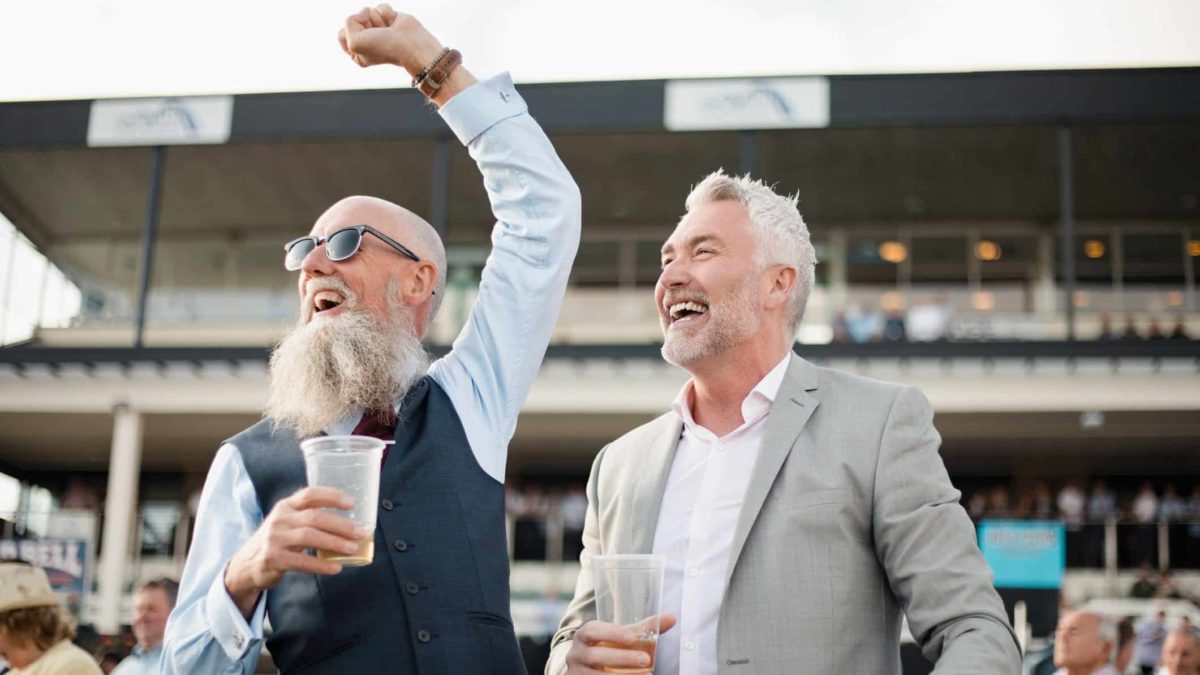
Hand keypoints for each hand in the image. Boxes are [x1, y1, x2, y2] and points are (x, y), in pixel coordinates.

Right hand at [223, 487, 369, 617]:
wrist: (247, 564)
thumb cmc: (277, 541)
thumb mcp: (287, 522)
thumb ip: (309, 518)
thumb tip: (349, 525)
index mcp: (286, 506)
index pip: (310, 494)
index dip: (332, 496)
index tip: (352, 503)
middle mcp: (280, 519)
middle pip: (314, 517)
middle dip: (341, 525)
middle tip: (361, 533)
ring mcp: (275, 539)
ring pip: (310, 537)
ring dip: (335, 543)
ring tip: (353, 549)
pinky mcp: (273, 559)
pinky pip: (302, 561)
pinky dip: (321, 565)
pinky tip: (336, 568)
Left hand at [338, 4, 444, 75]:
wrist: (411, 45)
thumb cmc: (384, 48)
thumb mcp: (354, 42)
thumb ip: (348, 22)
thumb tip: (366, 11)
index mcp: (355, 52)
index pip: (341, 34)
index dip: (351, 33)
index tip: (365, 41)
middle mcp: (366, 40)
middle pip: (353, 20)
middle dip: (365, 24)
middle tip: (378, 35)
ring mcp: (377, 29)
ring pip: (367, 11)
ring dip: (378, 19)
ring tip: (388, 30)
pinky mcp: (388, 19)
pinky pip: (380, 6)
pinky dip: (387, 13)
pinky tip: (394, 23)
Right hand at [566, 614, 676, 673]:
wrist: (585, 669)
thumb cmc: (607, 648)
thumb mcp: (621, 637)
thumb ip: (644, 628)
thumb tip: (672, 618)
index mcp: (585, 635)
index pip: (593, 630)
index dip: (612, 633)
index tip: (633, 638)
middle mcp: (576, 654)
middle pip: (595, 656)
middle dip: (622, 658)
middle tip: (646, 660)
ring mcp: (577, 673)